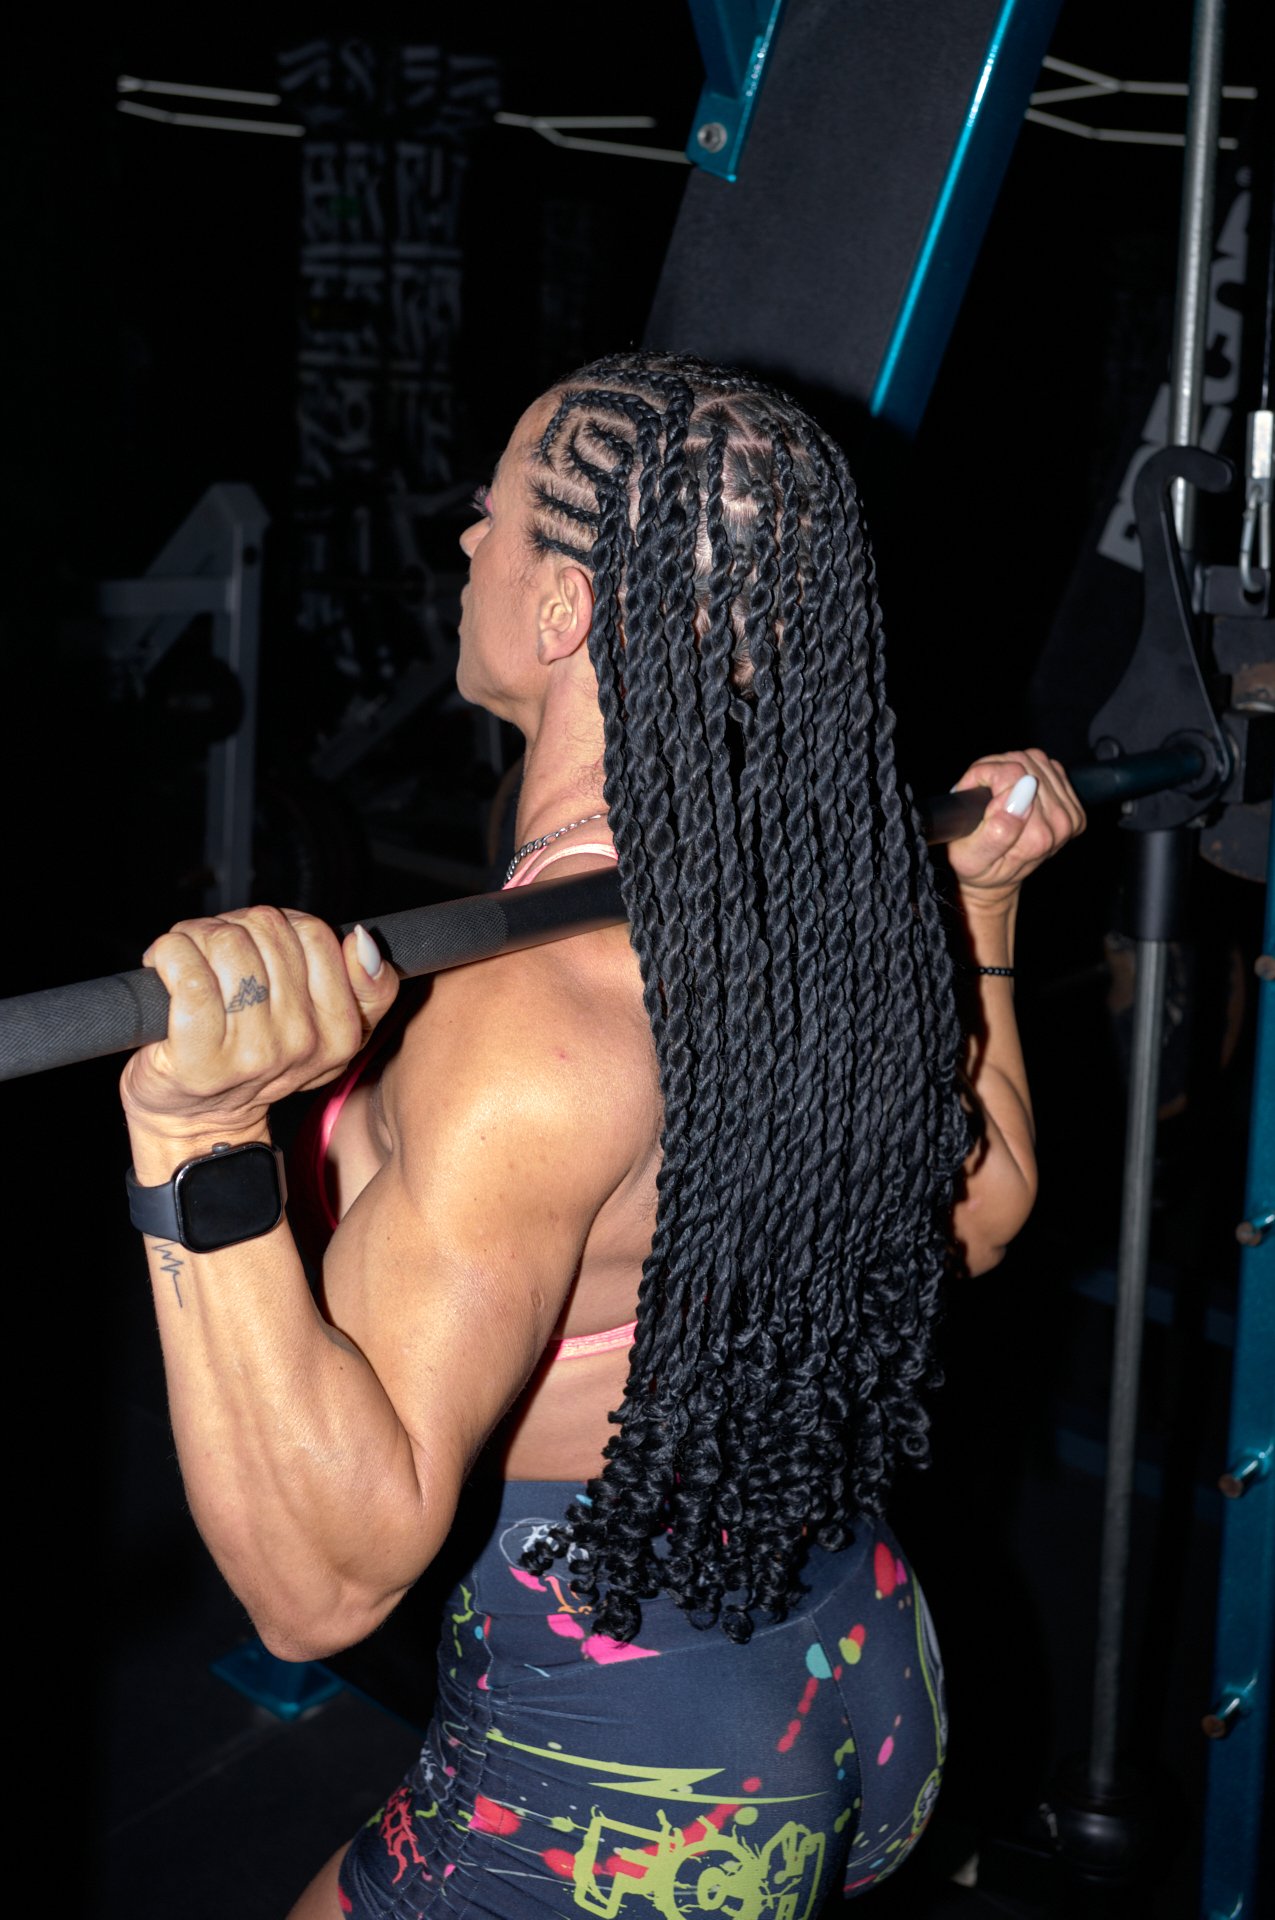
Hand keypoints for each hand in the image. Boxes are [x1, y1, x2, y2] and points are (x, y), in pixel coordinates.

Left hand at [120, 907, 397, 1141]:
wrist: (197, 1120)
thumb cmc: (253, 1064)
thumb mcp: (330, 1032)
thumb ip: (368, 988)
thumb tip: (362, 941)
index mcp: (341, 1032)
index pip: (314, 934)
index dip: (276, 925)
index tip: (257, 946)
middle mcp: (303, 1043)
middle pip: (266, 930)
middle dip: (232, 927)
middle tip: (214, 953)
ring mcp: (254, 1053)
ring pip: (227, 943)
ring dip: (194, 937)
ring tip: (187, 960)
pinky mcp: (201, 1057)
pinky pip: (189, 974)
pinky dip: (169, 955)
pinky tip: (164, 966)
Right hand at [947, 749, 1085, 909]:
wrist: (997, 879)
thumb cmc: (978, 868)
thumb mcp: (971, 856)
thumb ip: (997, 827)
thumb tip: (1023, 791)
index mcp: (1036, 837)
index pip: (1011, 773)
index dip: (983, 774)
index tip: (972, 791)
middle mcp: (1059, 825)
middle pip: (1025, 763)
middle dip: (995, 769)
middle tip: (981, 792)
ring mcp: (1069, 815)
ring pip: (1037, 760)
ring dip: (1011, 767)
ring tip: (995, 790)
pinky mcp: (1073, 808)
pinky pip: (1049, 767)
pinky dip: (1028, 770)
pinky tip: (1015, 789)